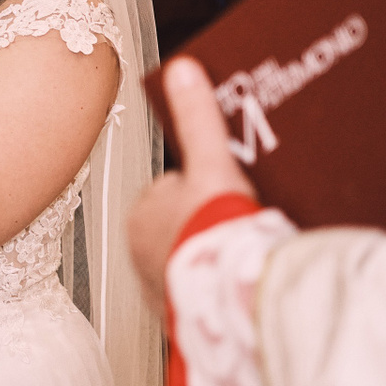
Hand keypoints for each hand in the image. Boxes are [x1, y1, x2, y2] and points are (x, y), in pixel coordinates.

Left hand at [127, 57, 256, 308]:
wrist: (235, 297)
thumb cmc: (218, 230)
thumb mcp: (211, 162)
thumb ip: (197, 117)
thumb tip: (183, 70)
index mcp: (141, 215)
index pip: (173, 191)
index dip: (206, 189)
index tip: (230, 194)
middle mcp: (140, 254)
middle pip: (182, 226)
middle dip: (209, 224)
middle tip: (242, 222)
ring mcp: (159, 287)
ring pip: (191, 260)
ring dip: (214, 256)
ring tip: (245, 252)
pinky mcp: (181, 315)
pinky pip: (201, 293)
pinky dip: (218, 288)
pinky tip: (240, 283)